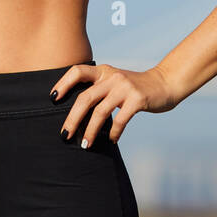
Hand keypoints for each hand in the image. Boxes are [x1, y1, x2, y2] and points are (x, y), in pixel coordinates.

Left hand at [51, 63, 177, 146]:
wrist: (164, 83)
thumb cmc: (135, 88)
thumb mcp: (115, 81)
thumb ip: (100, 90)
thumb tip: (77, 113)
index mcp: (103, 71)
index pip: (77, 71)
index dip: (63, 83)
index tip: (52, 98)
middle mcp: (111, 76)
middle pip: (85, 98)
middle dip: (72, 119)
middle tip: (65, 135)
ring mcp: (124, 87)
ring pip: (100, 111)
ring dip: (90, 131)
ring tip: (86, 145)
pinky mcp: (137, 99)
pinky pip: (120, 120)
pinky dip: (113, 133)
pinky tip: (111, 141)